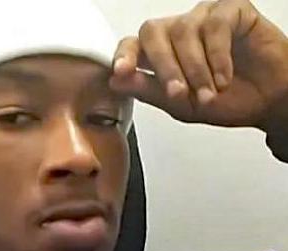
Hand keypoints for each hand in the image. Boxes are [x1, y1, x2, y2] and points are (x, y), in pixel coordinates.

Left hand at [109, 0, 287, 129]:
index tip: (121, 72)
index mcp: (160, 54)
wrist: (267, 101)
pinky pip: (215, 26)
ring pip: (184, 31)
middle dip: (164, 67)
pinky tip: (224, 77)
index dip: (123, 56)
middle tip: (178, 94)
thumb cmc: (226, 101)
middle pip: (152, 32)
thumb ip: (150, 91)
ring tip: (209, 94)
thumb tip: (117, 81)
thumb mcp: (181, 106)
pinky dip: (218, 57)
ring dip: (196, 70)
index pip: (131, 45)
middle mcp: (178, 32)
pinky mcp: (231, 10)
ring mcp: (203, 18)